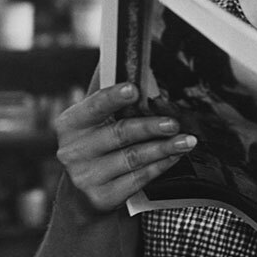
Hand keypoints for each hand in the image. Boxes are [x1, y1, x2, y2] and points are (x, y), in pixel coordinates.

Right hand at [53, 82, 196, 213]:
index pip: (93, 107)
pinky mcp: (100, 197)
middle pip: (118, 133)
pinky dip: (159, 166)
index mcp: (70, 124)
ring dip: (163, 148)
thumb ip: (109, 96)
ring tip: (186, 141)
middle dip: (149, 127)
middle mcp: (72, 150)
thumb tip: (124, 59)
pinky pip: (137, 179)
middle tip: (173, 123)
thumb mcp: (95, 123)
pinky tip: (174, 157)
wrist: (84, 196)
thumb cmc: (97, 149)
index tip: (134, 90)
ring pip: (132, 158)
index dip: (114, 98)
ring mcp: (84, 176)